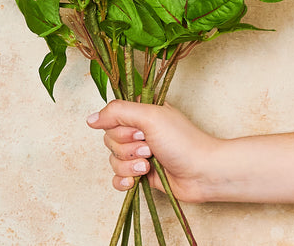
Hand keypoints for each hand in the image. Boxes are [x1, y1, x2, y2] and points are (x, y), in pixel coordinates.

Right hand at [86, 99, 223, 202]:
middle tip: (148, 148)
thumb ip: (117, 112)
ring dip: (129, 165)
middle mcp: (138, 130)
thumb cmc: (182, 141)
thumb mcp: (149, 116)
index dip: (120, 128)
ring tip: (148, 165)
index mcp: (140, 112)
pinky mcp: (140, 174)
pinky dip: (123, 180)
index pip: (111, 117)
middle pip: (109, 140)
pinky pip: (117, 178)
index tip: (139, 131)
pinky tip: (135, 181)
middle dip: (127, 148)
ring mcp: (139, 153)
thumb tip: (90, 119)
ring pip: (113, 160)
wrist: (203, 173)